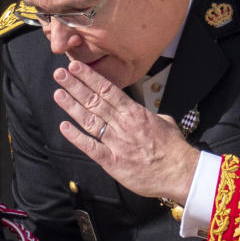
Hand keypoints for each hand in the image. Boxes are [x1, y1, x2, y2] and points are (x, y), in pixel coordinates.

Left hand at [53, 61, 199, 203]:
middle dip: (75, 86)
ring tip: (58, 93)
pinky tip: (64, 127)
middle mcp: (123, 124)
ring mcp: (116, 143)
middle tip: (59, 74)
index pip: (108, 90)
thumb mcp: (165, 123)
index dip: (89, 78)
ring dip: (72, 106)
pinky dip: (76, 137)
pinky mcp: (113, 162)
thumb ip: (150, 116)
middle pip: (94, 101)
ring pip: (90, 120)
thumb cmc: (174, 150)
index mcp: (135, 113)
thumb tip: (147, 114)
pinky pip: (91, 147)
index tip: (76, 67)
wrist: (181, 173)